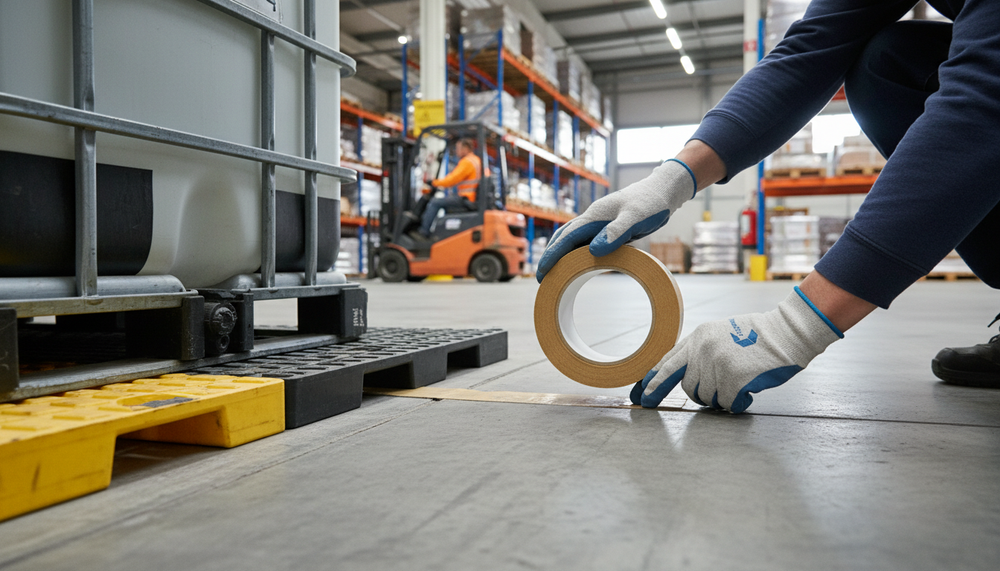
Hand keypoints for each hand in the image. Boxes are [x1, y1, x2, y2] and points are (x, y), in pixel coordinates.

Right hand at [536, 159, 695, 281]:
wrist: (664, 191)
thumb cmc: (651, 203)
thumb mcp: (635, 219)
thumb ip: (615, 233)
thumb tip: (594, 250)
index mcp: (594, 216)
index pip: (566, 238)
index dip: (552, 256)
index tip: (541, 272)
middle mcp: (593, 218)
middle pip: (563, 237)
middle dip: (551, 256)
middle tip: (542, 276)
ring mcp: (600, 222)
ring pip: (573, 238)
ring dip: (561, 253)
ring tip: (554, 271)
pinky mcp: (608, 227)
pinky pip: (587, 241)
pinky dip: (577, 251)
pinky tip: (579, 261)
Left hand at [631, 287, 843, 412]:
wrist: (786, 333)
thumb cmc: (757, 337)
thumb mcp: (719, 335)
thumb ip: (701, 351)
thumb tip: (686, 376)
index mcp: (697, 337)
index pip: (667, 363)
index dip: (653, 381)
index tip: (643, 396)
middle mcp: (702, 349)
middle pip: (686, 386)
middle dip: (698, 395)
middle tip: (714, 393)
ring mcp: (716, 364)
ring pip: (706, 397)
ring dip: (721, 398)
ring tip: (738, 384)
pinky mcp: (732, 378)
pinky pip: (725, 403)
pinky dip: (736, 402)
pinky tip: (747, 392)